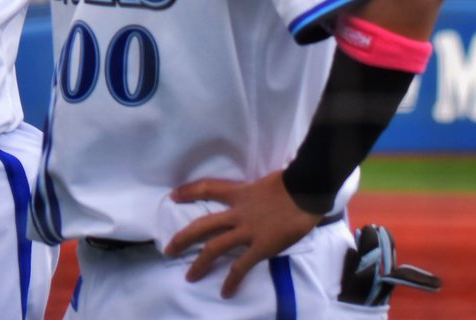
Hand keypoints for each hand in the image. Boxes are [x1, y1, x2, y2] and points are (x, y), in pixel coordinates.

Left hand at [163, 170, 321, 296]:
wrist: (306, 191)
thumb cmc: (291, 183)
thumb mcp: (265, 182)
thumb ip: (254, 192)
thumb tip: (255, 197)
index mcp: (239, 192)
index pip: (207, 188)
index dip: (189, 191)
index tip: (173, 195)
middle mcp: (237, 212)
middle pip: (202, 225)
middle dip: (183, 238)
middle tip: (169, 249)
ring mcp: (247, 231)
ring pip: (214, 247)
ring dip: (200, 263)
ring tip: (189, 276)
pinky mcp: (260, 247)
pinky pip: (241, 266)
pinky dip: (232, 280)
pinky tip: (225, 292)